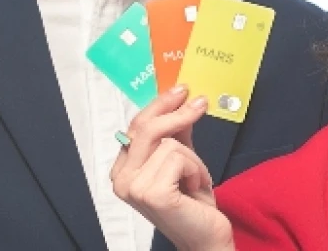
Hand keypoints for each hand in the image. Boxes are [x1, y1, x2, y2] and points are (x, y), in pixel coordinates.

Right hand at [111, 86, 234, 250]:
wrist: (205, 236)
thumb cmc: (192, 203)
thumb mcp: (183, 159)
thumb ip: (176, 133)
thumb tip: (181, 100)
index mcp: (124, 170)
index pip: (136, 126)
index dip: (159, 105)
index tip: (180, 91)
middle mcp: (122, 179)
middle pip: (147, 128)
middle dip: (176, 113)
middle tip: (199, 103)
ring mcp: (134, 188)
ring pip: (169, 144)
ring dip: (192, 159)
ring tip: (195, 179)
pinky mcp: (151, 194)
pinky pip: (178, 158)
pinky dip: (195, 169)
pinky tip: (194, 187)